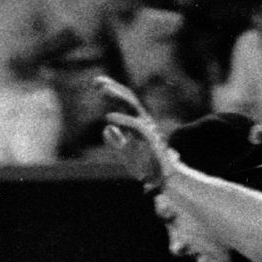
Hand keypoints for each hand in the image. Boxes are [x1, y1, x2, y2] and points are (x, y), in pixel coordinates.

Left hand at [96, 75, 176, 189]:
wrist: (164, 179)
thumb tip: (106, 128)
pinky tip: (108, 117)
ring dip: (118, 97)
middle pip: (129, 99)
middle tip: (96, 81)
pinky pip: (136, 125)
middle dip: (114, 88)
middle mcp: (144, 122)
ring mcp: (148, 129)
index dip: (113, 91)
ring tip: (103, 90)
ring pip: (133, 106)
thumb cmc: (147, 166)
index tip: (96, 84)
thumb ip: (116, 141)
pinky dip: (123, 119)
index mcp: (138, 123)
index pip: (125, 102)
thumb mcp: (127, 154)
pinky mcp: (151, 139)